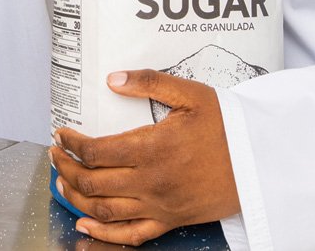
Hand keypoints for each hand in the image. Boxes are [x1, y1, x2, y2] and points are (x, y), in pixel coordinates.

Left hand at [49, 70, 240, 245]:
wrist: (260, 162)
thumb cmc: (227, 126)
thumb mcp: (191, 94)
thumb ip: (149, 82)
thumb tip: (113, 78)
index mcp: (151, 149)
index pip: (95, 151)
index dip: (71, 143)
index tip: (61, 134)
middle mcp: (150, 182)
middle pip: (92, 182)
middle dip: (65, 168)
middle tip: (55, 154)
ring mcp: (159, 206)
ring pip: (104, 210)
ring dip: (75, 198)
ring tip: (61, 182)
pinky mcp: (170, 221)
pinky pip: (130, 235)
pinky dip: (103, 234)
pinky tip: (84, 225)